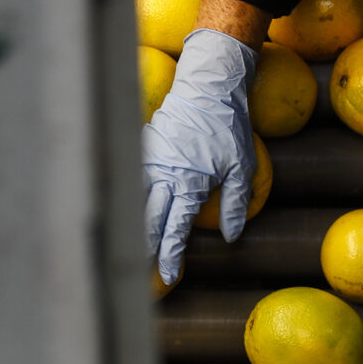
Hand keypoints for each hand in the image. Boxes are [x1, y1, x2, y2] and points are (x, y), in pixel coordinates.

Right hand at [143, 28, 258, 286]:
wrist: (207, 86)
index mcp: (189, 183)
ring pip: (132, 200)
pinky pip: (130, 177)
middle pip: (147, 220)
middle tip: (137, 273)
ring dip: (129, 225)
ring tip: (123, 248)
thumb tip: (232, 237)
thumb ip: (236, 203)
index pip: (175, 229)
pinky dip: (124, 197)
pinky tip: (120, 211)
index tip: (167, 277)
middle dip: (142, 248)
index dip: (170, 255)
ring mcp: (149, 161)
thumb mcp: (242, 166)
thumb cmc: (228, 127)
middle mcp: (164, 175)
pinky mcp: (142, 148)